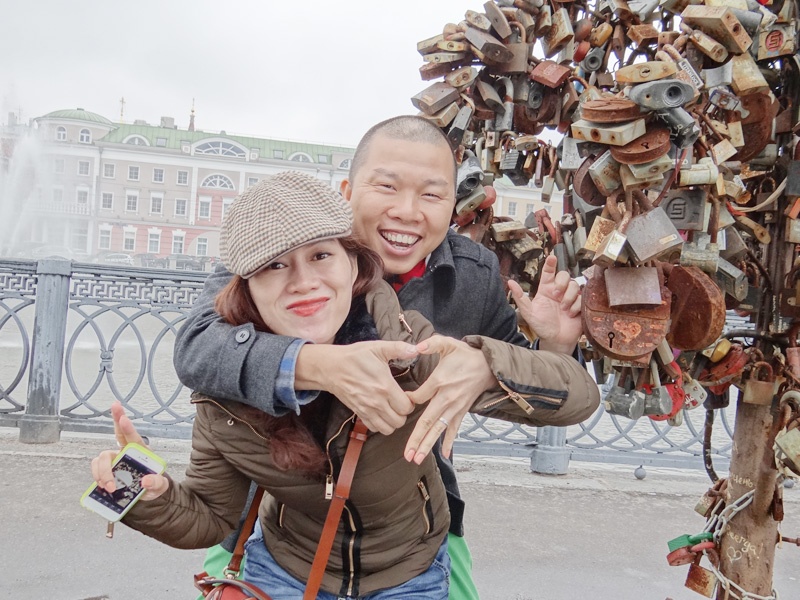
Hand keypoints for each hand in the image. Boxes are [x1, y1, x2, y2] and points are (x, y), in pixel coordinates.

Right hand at [90, 401, 168, 500]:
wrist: (145, 496)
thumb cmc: (154, 485)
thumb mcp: (160, 486)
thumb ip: (157, 483)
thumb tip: (146, 481)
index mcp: (141, 452)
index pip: (134, 437)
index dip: (127, 427)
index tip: (123, 418)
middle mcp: (126, 451)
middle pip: (117, 433)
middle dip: (115, 419)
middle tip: (115, 410)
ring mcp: (114, 459)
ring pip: (102, 457)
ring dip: (103, 471)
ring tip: (110, 487)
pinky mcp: (105, 470)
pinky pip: (96, 468)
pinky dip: (97, 477)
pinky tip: (103, 486)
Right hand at [297, 341, 419, 434]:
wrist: (331, 367)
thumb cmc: (355, 356)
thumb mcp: (378, 347)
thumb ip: (399, 348)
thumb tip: (417, 349)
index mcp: (384, 386)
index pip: (406, 406)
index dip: (411, 401)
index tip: (407, 394)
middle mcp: (376, 401)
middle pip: (399, 421)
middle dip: (403, 413)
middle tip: (400, 402)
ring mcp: (366, 410)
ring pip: (388, 429)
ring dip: (393, 421)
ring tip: (392, 409)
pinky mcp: (358, 413)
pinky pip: (374, 428)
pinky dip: (380, 424)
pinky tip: (381, 412)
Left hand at [403, 335, 496, 463]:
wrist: (487, 366)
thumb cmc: (465, 355)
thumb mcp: (448, 344)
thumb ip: (431, 343)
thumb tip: (416, 346)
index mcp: (440, 381)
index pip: (419, 397)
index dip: (408, 402)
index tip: (401, 404)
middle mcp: (447, 398)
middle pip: (428, 421)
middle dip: (417, 439)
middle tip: (407, 455)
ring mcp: (455, 408)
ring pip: (439, 429)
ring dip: (428, 444)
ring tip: (417, 458)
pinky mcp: (462, 411)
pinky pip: (454, 429)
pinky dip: (449, 441)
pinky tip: (444, 454)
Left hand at [509, 254, 581, 353]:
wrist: (555, 341)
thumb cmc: (541, 326)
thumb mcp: (529, 313)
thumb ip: (520, 298)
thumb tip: (510, 283)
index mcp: (546, 290)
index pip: (549, 272)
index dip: (551, 263)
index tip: (552, 257)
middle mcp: (559, 291)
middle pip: (564, 275)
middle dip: (561, 283)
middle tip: (557, 295)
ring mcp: (570, 297)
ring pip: (574, 285)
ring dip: (568, 298)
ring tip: (563, 309)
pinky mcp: (580, 305)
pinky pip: (582, 298)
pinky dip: (576, 307)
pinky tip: (570, 314)